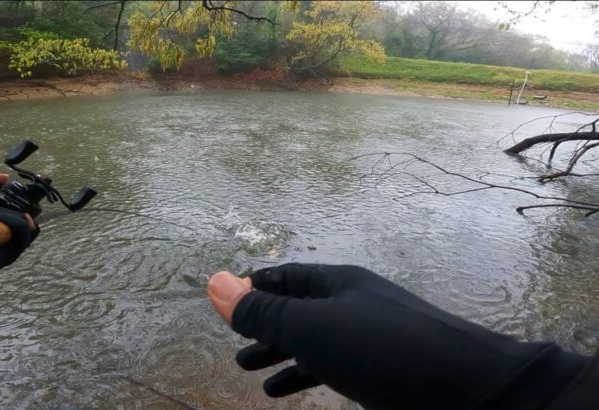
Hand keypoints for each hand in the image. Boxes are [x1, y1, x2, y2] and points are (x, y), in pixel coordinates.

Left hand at [0, 170, 37, 274]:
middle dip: (32, 206)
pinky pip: (23, 238)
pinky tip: (0, 217)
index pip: (16, 204)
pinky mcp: (8, 255)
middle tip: (33, 200)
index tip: (44, 182)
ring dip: (18, 216)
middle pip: (28, 217)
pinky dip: (16, 225)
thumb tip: (5, 177)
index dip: (28, 195)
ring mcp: (5, 242)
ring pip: (29, 227)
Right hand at [208, 264, 585, 408]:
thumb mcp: (313, 327)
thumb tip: (212, 283)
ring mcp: (366, 339)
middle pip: (294, 310)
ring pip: (310, 341)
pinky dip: (301, 375)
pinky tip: (282, 390)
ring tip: (247, 369)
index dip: (252, 287)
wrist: (463, 389)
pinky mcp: (377, 371)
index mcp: (337, 284)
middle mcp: (350, 305)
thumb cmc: (382, 348)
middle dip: (261, 326)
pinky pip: (328, 367)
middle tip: (232, 345)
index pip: (284, 277)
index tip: (225, 300)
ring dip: (277, 353)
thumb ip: (263, 312)